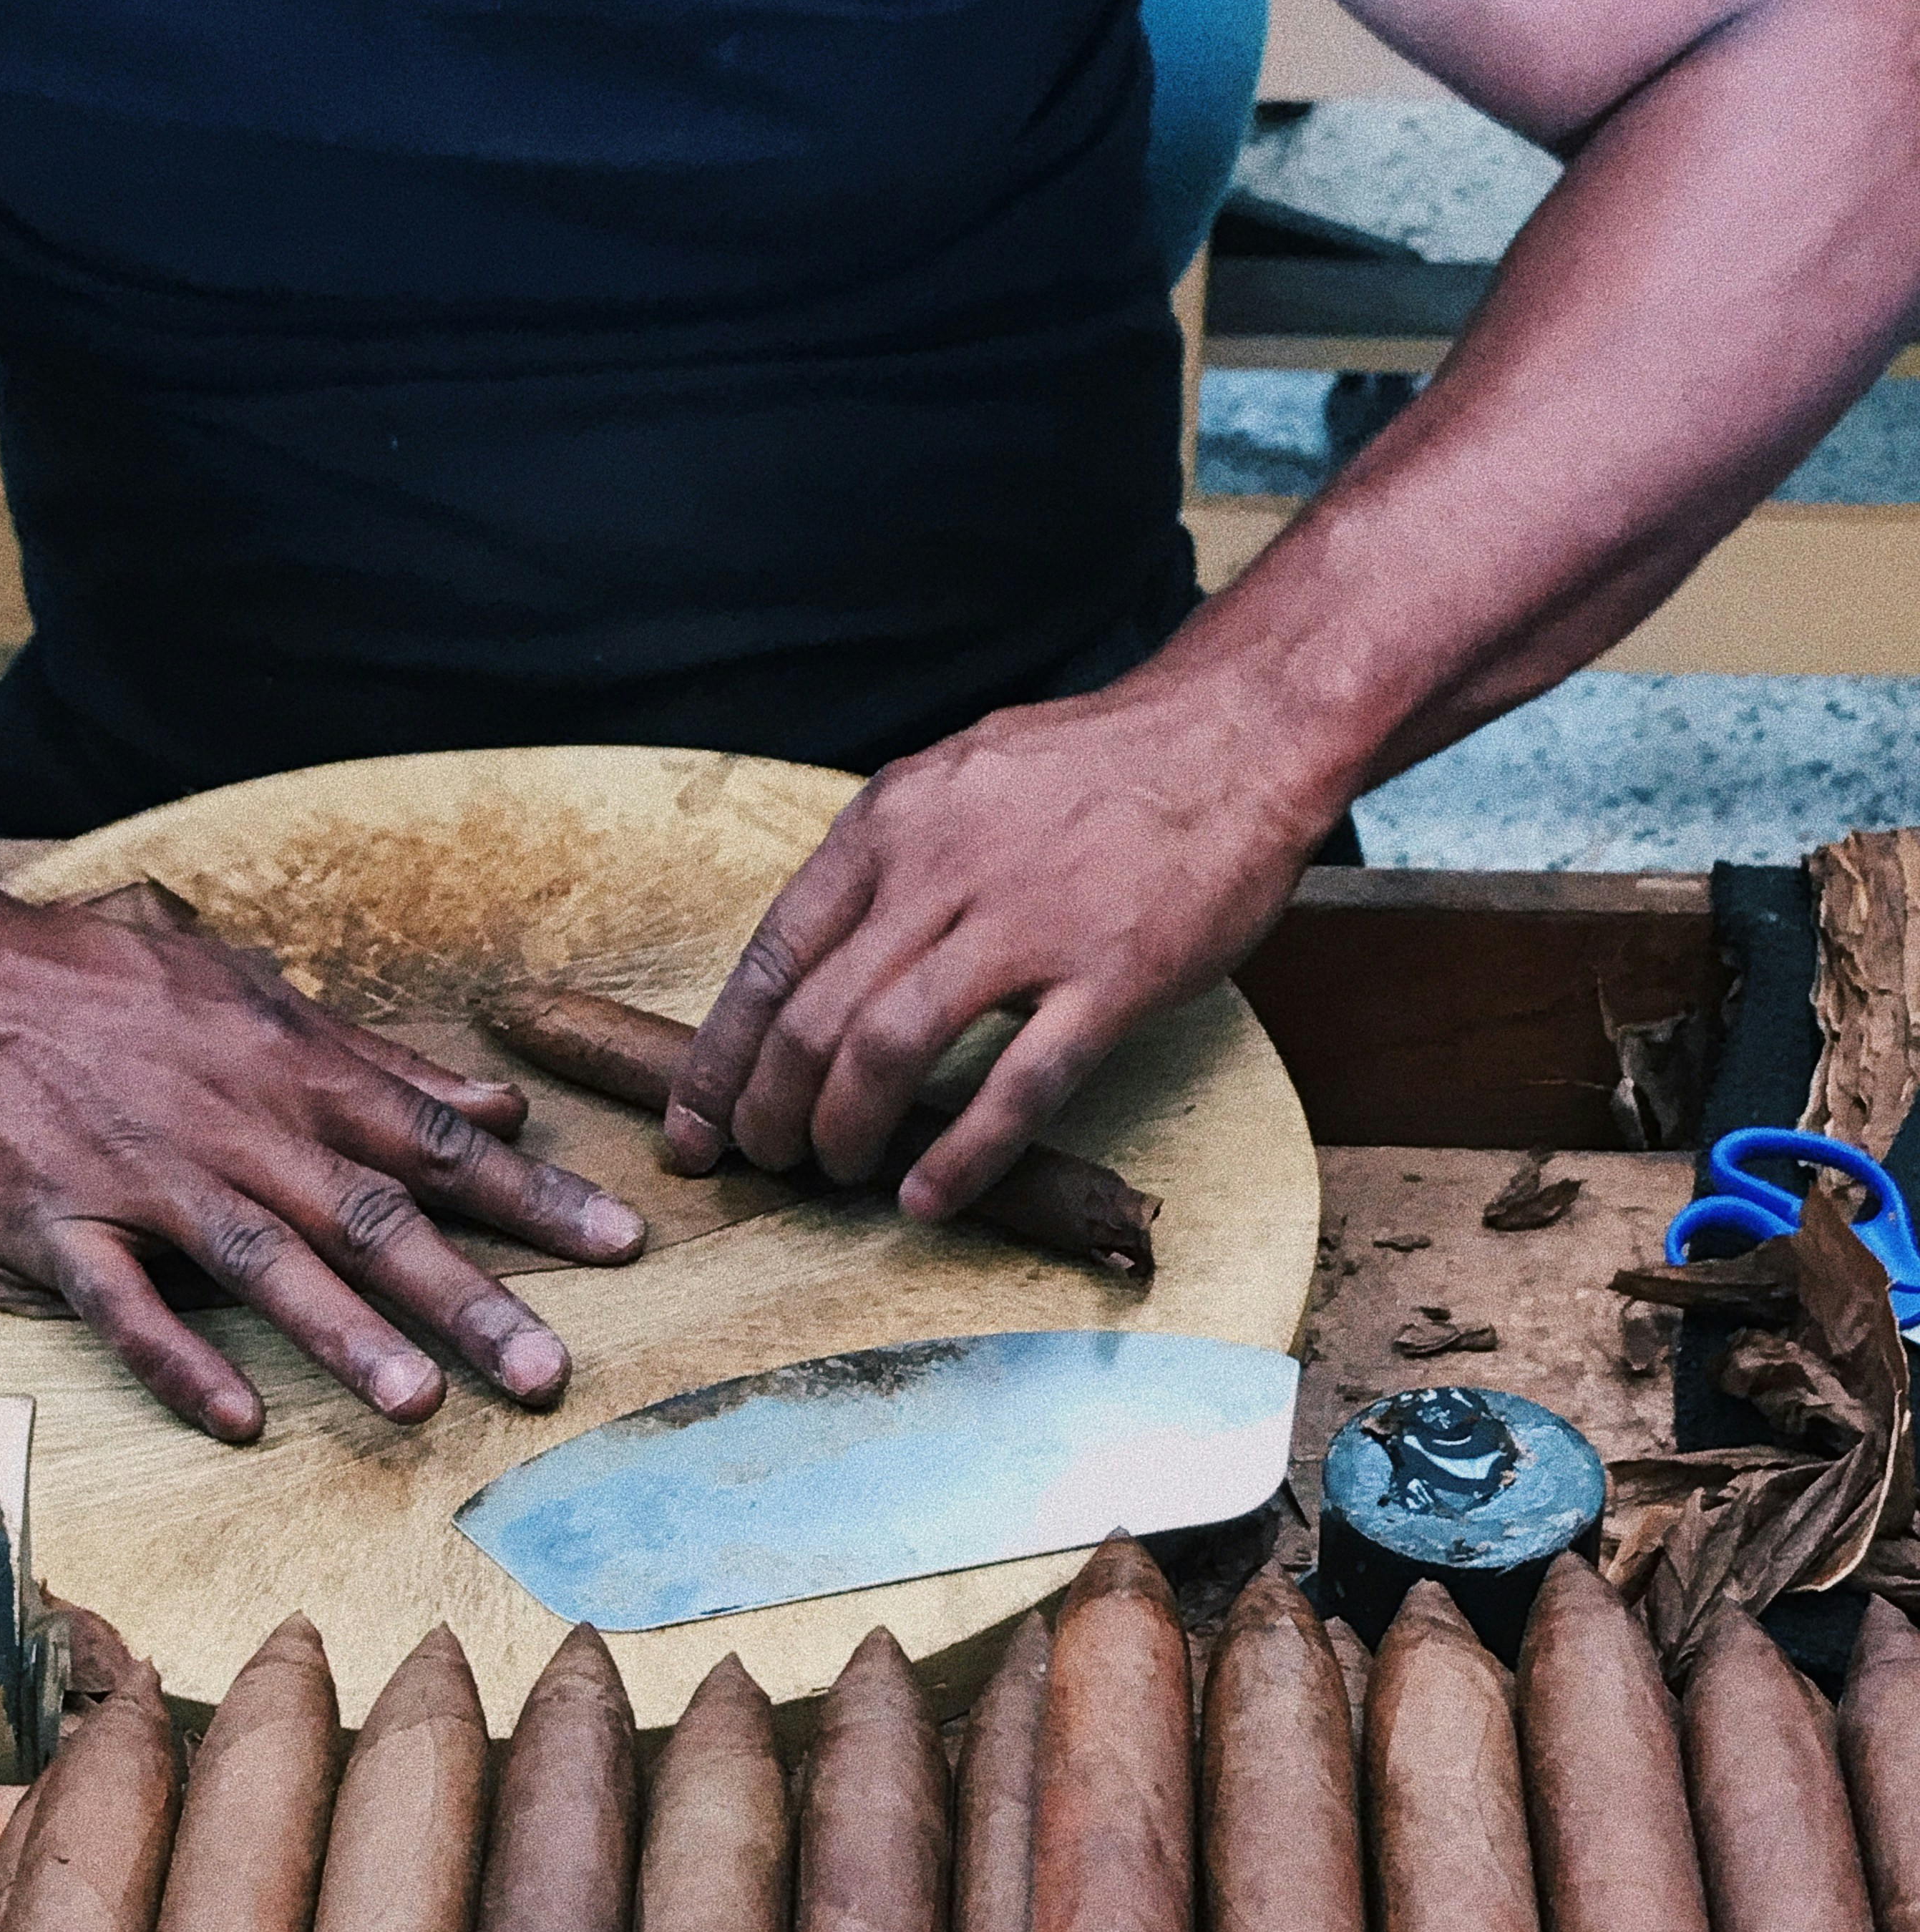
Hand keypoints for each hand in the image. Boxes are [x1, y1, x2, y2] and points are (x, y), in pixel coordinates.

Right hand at [0, 747, 641, 1440]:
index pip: (439, 1143)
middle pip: (374, 1218)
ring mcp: (147, 1181)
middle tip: (550, 1371)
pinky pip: (124, 1303)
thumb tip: (497, 1105)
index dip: (535, 1194)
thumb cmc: (105, 982)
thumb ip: (378, 1062)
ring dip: (343, 1334)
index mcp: (294, 1073)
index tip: (623, 1244)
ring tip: (419, 1404)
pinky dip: (179, 1358)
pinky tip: (235, 1418)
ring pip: (264, 1264)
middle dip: (469, 1295)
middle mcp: (239, 1130)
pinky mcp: (59, 1226)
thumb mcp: (251, 992)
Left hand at [663, 678, 1332, 1214]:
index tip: (694, 1122)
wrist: (1238, 732)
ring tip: (833, 1174)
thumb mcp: (957, 780)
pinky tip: (927, 1199)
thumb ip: (886, 860)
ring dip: (843, 1131)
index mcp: (891, 824)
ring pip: (888, 1050)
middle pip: (813, 1018)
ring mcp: (1027, 925)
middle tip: (765, 1163)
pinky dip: (960, 1156)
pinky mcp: (1111, 976)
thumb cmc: (1098, 768)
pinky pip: (1016, 1085)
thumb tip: (821, 952)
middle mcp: (941, 871)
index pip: (772, 957)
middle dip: (768, 1111)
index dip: (720, 1056)